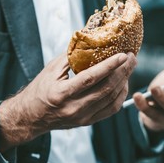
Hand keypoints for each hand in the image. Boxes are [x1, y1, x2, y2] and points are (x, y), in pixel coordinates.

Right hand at [0, 52, 136, 150]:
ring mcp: (83, 117)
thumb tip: (91, 40)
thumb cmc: (39, 90)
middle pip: (106, 89)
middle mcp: (74, 108)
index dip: (109, 66)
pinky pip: (111, 110)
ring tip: (129, 67)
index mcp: (62, 93)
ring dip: (124, 82)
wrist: (31, 117)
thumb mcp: (51, 70)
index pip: (90, 78)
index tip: (123, 55)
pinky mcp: (88, 122)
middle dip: (123, 71)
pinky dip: (120, 96)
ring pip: (111, 100)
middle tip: (132, 57)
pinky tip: (123, 83)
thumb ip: (71, 57)